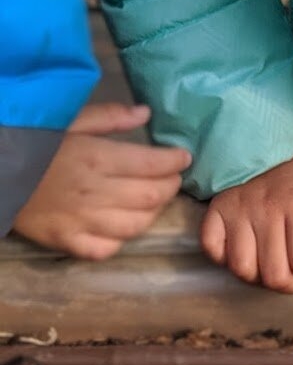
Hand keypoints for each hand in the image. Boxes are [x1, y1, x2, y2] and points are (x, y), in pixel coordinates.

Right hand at [12, 103, 191, 259]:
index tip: (184, 156)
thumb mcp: (71, 119)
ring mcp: (81, 223)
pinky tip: (125, 226)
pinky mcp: (66, 242)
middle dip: (171, 186)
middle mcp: (95, 194)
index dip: (175, 162)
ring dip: (154, 213)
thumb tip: (146, 114)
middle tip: (174, 177)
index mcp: (98, 158)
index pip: (154, 165)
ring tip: (156, 200)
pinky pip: (105, 250)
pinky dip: (122, 240)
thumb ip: (110, 116)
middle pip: (151, 197)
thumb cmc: (35, 142)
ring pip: (135, 226)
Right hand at [199, 143, 292, 294]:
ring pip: (242, 269)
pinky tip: (246, 251)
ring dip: (260, 276)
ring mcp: (237, 210)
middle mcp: (265, 208)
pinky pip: (213, 250)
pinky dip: (226, 260)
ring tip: (273, 263)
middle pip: (273, 274)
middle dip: (291, 283)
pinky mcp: (216, 209)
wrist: (273, 138)